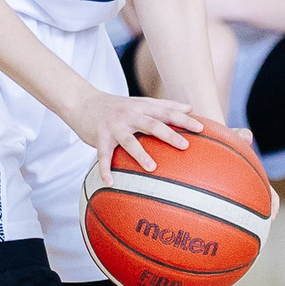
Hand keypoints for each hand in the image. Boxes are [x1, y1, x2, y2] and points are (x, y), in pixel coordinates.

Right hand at [69, 91, 202, 182]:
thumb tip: (190, 107)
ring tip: (152, 168)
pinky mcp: (99, 137)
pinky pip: (103, 156)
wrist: (83, 102)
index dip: (184, 119)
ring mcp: (114, 126)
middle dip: (169, 134)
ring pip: (128, 141)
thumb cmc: (117, 106)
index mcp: (142, 107)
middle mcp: (129, 114)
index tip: (201, 128)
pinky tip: (110, 183)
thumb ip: (165, 105)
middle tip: (185, 146)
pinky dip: (105, 169)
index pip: (166, 112)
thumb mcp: (140, 102)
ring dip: (140, 154)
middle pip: (152, 124)